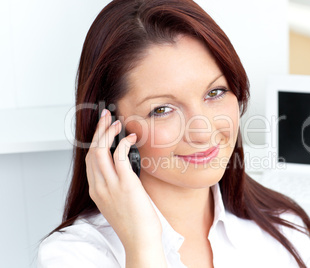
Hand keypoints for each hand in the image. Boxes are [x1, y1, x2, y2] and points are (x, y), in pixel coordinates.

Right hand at [85, 109, 165, 265]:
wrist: (140, 240)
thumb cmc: (134, 222)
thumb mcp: (119, 201)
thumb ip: (116, 185)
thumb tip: (124, 168)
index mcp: (96, 190)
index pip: (90, 160)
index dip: (95, 140)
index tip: (102, 128)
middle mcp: (99, 186)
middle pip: (91, 151)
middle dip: (98, 130)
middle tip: (106, 116)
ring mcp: (110, 185)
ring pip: (100, 151)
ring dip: (107, 132)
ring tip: (116, 121)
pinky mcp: (125, 184)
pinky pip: (118, 157)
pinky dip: (123, 143)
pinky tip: (130, 137)